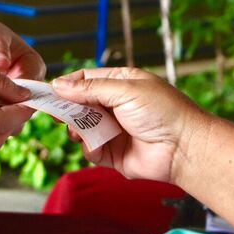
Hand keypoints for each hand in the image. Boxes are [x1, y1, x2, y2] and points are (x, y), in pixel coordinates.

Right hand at [51, 68, 208, 182]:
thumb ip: (91, 88)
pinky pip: (90, 150)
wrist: (183, 149)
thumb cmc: (164, 112)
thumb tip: (60, 86)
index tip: (50, 92)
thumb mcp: (125, 90)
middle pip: (79, 105)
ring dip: (77, 129)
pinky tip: (96, 146)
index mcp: (121, 83)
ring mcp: (113, 130)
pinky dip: (89, 148)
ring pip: (81, 128)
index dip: (67, 86)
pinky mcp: (112, 154)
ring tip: (80, 130)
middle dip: (68, 109)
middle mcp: (115, 105)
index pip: (85, 80)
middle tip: (57, 114)